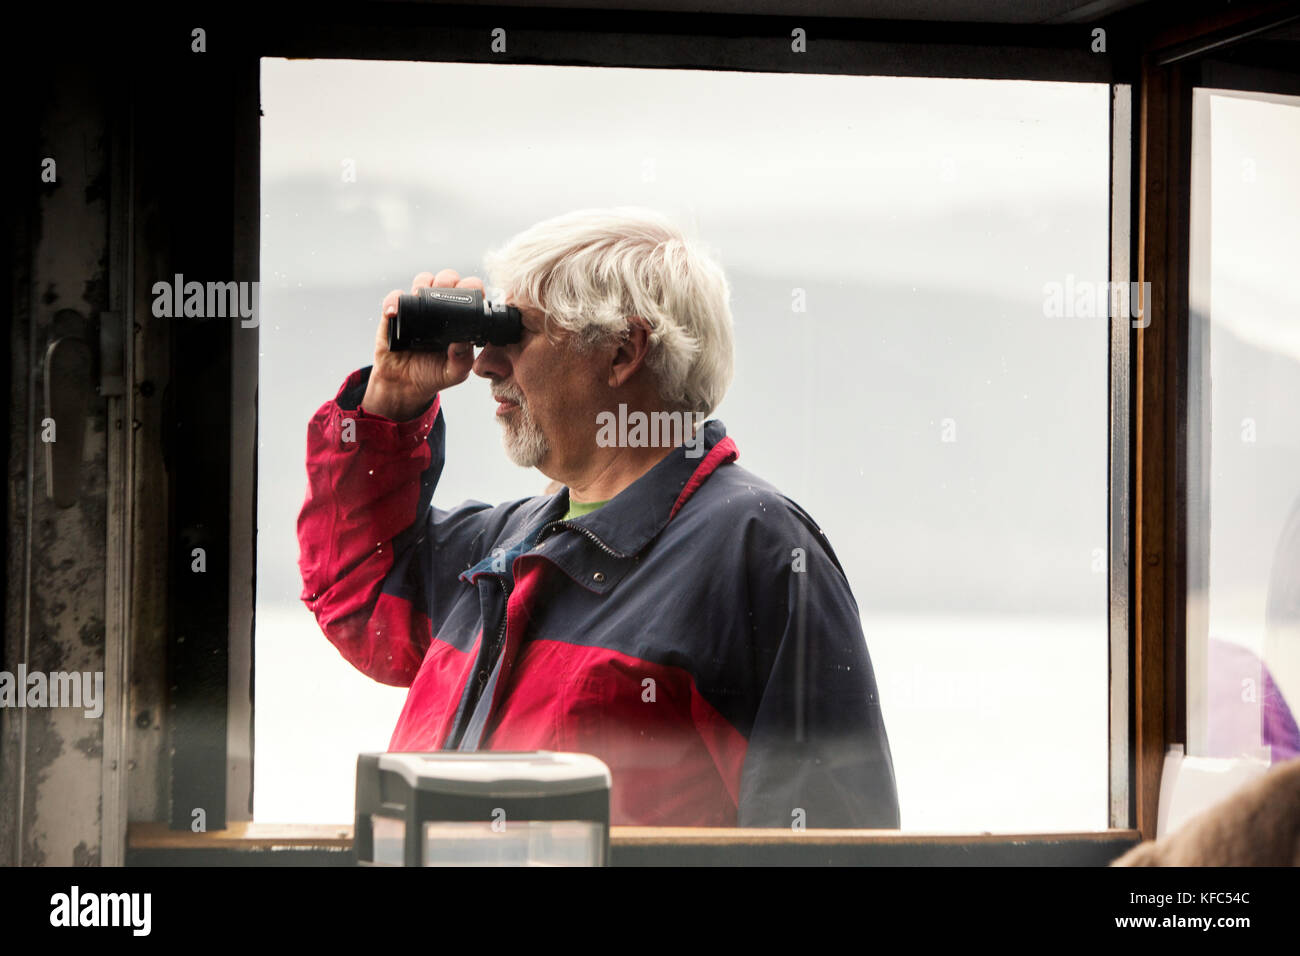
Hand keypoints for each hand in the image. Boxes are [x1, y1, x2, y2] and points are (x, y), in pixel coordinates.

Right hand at [361, 269, 482, 419]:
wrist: (404, 384)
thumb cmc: (433, 374)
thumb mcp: (455, 372)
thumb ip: (463, 360)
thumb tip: (463, 342)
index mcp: (459, 318)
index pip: (469, 292)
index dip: (471, 288)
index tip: (470, 296)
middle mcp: (440, 308)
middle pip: (447, 279)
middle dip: (448, 280)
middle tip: (445, 293)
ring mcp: (417, 308)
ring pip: (423, 280)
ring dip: (424, 283)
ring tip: (421, 297)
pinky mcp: (396, 314)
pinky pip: (395, 298)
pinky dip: (394, 301)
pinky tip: (395, 312)